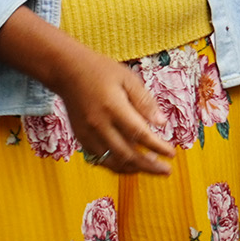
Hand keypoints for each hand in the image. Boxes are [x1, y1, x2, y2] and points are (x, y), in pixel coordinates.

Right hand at [53, 51, 174, 174]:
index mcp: (113, 107)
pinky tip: (130, 163)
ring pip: (113, 162)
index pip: (140, 134)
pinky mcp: (81, 138)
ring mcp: (88, 134)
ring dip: (134, 169)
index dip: (158, 147)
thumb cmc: (100, 70)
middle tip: (166, 170)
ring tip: (151, 168)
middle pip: (128, 155)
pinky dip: (117, 165)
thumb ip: (144, 101)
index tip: (172, 153)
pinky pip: (101, 159)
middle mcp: (99, 125)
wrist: (67, 71)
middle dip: (149, 166)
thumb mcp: (127, 78)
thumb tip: (162, 123)